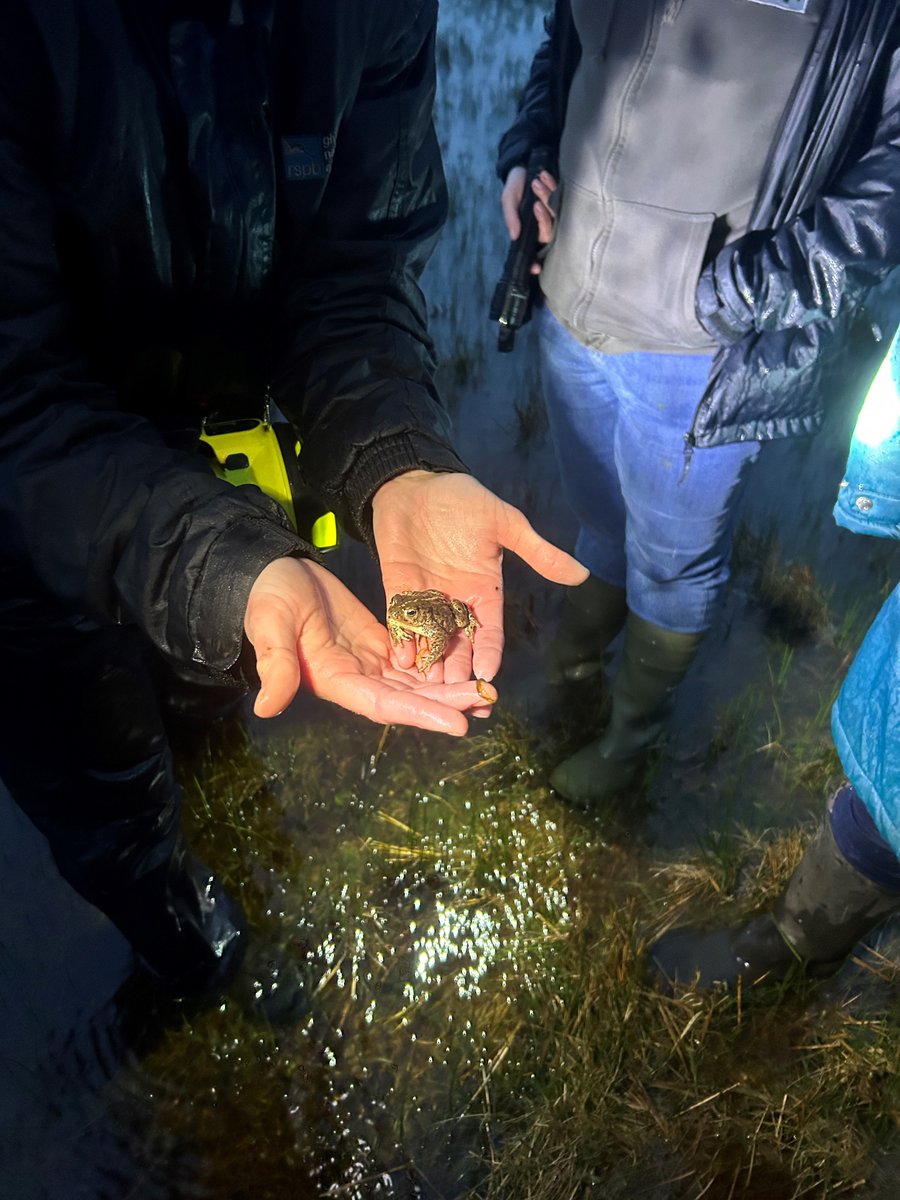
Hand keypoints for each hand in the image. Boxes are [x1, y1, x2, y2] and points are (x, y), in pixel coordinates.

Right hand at [244, 556, 495, 732]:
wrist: (271, 572)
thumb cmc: (266, 597)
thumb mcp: (270, 626)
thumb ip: (274, 665)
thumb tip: (267, 708)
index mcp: (334, 680)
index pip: (384, 705)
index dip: (422, 715)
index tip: (459, 724)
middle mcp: (356, 678)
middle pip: (409, 698)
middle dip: (447, 702)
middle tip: (487, 701)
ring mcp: (368, 662)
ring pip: (415, 682)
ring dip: (448, 689)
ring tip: (485, 692)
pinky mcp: (377, 642)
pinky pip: (413, 659)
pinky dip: (437, 664)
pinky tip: (465, 665)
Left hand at [371, 471, 587, 689]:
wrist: (415, 482)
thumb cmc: (463, 500)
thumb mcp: (506, 523)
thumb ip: (538, 552)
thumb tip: (582, 573)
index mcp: (485, 591)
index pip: (490, 631)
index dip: (490, 653)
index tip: (488, 675)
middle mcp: (457, 603)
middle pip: (461, 646)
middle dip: (460, 671)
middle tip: (457, 696)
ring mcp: (426, 601)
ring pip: (432, 642)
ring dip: (432, 665)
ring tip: (428, 689)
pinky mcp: (398, 594)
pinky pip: (401, 625)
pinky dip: (402, 643)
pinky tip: (402, 661)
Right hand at [501, 165, 558, 272]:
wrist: (524, 163)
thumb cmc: (516, 186)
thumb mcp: (508, 200)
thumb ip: (511, 217)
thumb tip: (514, 236)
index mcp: (529, 230)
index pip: (533, 250)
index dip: (534, 262)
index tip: (536, 269)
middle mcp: (543, 224)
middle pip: (549, 234)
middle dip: (544, 218)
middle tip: (536, 202)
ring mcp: (554, 212)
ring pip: (556, 215)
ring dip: (547, 197)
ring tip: (536, 182)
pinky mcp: (562, 198)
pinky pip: (561, 197)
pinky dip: (552, 185)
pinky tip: (544, 176)